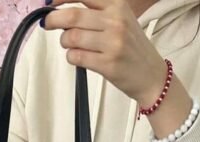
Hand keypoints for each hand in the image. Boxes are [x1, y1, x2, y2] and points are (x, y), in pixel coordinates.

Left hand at [43, 0, 166, 105]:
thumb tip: (62, 10)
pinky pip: (76, 57)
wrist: (151, 76)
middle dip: (53, 20)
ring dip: (65, 42)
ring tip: (71, 45)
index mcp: (118, 5)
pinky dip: (71, 57)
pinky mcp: (107, 64)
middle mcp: (116, 21)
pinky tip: (78, 58)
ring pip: (72, 38)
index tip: (48, 3)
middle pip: (72, 16)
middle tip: (47, 24)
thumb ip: (96, 13)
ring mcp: (112, 43)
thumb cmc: (132, 49)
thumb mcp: (121, 20)